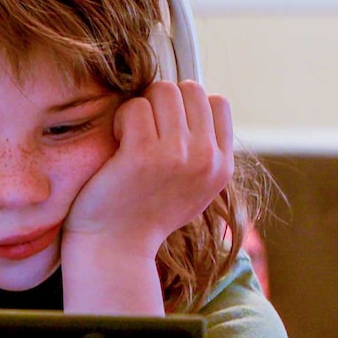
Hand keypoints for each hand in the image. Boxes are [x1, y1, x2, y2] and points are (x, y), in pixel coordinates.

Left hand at [63, 80, 233, 261]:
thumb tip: (198, 100)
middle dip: (162, 102)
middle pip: (189, 89)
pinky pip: (135, 107)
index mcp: (222, 166)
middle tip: (144, 132)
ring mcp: (177, 156)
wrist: (114, 247)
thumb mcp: (192, 187)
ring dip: (141, 108)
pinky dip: (122, 120)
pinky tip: (117, 144)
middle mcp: (206, 160)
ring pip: (163, 91)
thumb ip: (203, 150)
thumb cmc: (145, 212)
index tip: (166, 131)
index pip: (217, 102)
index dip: (187, 107)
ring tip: (130, 138)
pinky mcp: (143, 156)